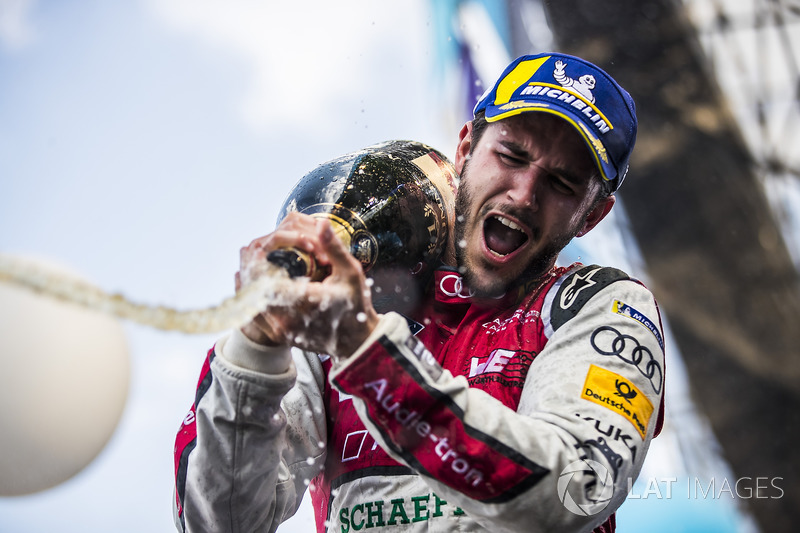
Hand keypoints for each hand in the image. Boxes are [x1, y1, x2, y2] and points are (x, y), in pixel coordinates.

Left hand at [236, 213, 379, 357]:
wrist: (357, 342)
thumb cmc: (356, 308)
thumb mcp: (350, 274)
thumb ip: (333, 248)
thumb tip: (322, 224)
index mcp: (305, 302)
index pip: (268, 279)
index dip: (260, 262)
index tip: (261, 248)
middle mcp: (288, 319)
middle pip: (255, 290)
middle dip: (253, 269)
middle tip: (253, 252)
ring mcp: (282, 330)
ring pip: (252, 303)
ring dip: (251, 283)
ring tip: (252, 265)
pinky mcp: (280, 335)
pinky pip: (256, 316)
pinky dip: (252, 299)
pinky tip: (254, 285)